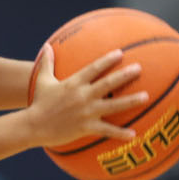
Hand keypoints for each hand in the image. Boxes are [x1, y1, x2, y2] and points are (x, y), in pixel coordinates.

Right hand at [25, 44, 145, 148]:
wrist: (32, 126)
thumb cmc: (38, 103)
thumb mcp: (42, 80)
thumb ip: (46, 62)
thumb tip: (47, 46)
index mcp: (73, 83)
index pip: (94, 68)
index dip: (108, 60)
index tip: (121, 53)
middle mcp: (82, 96)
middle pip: (108, 83)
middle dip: (125, 75)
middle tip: (139, 68)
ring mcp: (86, 112)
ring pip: (113, 106)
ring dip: (130, 101)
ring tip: (145, 96)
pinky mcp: (86, 127)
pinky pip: (107, 130)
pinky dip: (120, 133)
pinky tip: (133, 134)